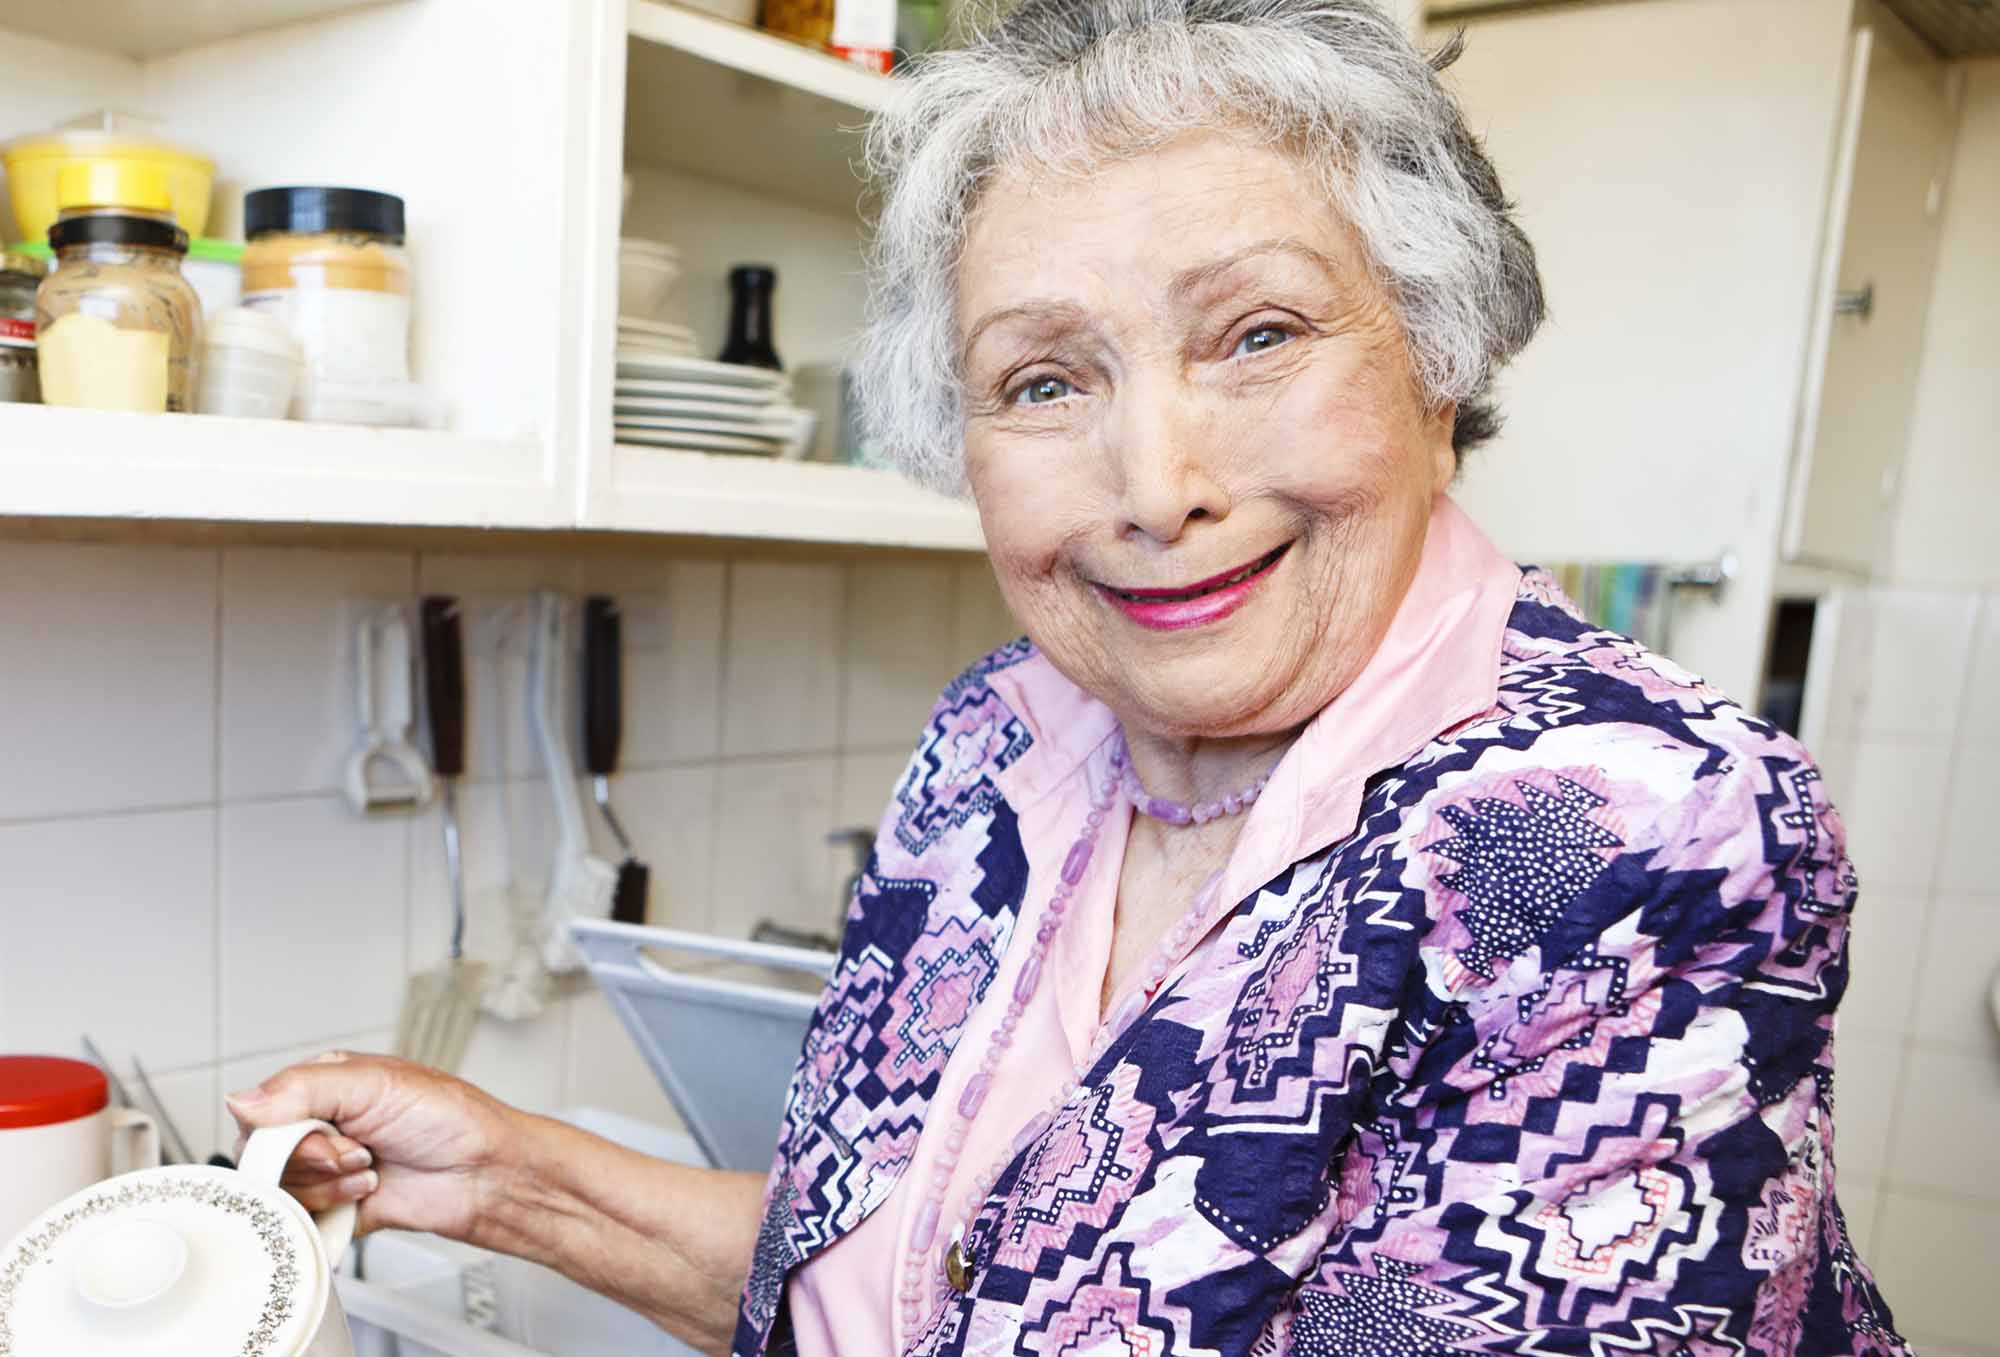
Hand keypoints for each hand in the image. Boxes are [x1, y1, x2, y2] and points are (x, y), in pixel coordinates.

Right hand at [225, 1050, 518, 1240]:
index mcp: (323, 1086)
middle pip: (263, 1155)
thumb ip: (303, 1088)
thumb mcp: (376, 1084)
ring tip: (370, 1168)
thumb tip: (241, 1100)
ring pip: (281, 1190)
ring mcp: (327, 1168)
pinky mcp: (336, 1207)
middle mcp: (320, 1126)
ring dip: (329, 1183)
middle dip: (313, 1159)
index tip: (325, 1130)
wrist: (485, 1173)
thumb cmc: (449, 1118)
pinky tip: (366, 1194)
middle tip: (357, 1151)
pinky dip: (331, 1210)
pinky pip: (301, 1220)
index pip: (260, 1110)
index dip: (284, 1130)